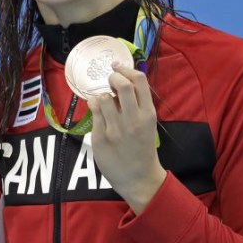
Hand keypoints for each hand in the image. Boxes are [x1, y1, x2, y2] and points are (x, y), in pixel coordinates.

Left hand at [87, 63, 167, 213]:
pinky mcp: (101, 137)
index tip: (117, 66)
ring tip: (105, 101)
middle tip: (110, 79)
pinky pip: (94, 111)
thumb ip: (137, 104)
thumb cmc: (142, 147)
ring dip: (102, 94)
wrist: (138, 177)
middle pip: (122, 84)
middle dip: (113, 76)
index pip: (139, 81)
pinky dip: (94, 105)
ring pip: (104, 97)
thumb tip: (122, 81)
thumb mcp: (147, 124)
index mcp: (148, 114)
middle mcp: (133, 119)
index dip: (126, 69)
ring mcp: (116, 128)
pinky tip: (97, 109)